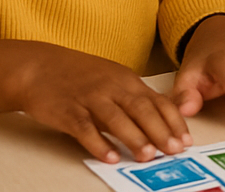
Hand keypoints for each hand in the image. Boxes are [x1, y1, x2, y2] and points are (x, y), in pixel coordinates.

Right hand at [0, 42, 191, 163]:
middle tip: (174, 150)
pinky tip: (109, 156)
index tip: (186, 139)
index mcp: (127, 80)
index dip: (173, 120)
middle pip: (141, 109)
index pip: (157, 100)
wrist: (38, 67)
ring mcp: (89, 98)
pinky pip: (84, 128)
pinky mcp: (67, 110)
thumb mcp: (113, 80)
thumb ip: (134, 99)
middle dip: (160, 131)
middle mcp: (111, 87)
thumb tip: (159, 124)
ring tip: (148, 156)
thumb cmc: (79, 76)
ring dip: (134, 138)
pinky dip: (97, 143)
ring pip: (116, 118)